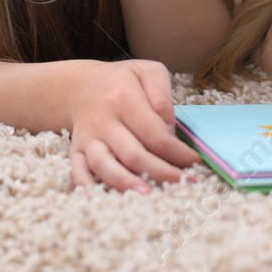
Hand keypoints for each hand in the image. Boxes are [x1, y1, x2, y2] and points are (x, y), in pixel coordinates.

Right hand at [68, 58, 200, 192]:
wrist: (79, 85)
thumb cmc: (120, 80)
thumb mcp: (147, 71)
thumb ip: (162, 97)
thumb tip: (168, 131)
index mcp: (124, 99)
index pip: (155, 134)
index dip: (176, 152)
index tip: (194, 163)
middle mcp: (104, 121)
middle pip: (133, 154)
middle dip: (160, 172)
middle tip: (183, 184)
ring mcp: (88, 138)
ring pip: (105, 165)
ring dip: (125, 183)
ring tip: (147, 195)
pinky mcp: (77, 150)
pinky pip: (78, 172)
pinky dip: (87, 187)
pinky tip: (104, 199)